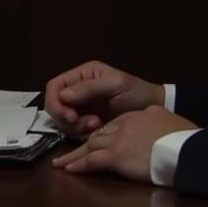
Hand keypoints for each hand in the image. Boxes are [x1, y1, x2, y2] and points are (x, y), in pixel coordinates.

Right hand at [44, 60, 163, 135]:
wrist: (153, 109)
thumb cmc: (137, 92)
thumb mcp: (115, 85)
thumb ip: (89, 88)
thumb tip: (63, 95)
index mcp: (82, 74)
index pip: (54, 86)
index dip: (56, 102)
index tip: (70, 116)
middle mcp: (77, 88)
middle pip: (55, 104)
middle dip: (66, 117)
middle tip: (85, 124)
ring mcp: (81, 105)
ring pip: (62, 119)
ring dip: (75, 126)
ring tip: (95, 125)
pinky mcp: (86, 119)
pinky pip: (73, 128)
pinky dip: (81, 132)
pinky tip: (97, 129)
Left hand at [51, 106, 196, 181]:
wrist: (187, 149)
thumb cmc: (183, 137)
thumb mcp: (168, 119)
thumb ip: (154, 118)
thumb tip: (152, 118)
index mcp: (135, 116)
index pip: (112, 125)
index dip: (103, 135)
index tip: (96, 143)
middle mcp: (123, 125)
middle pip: (98, 135)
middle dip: (85, 145)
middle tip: (71, 154)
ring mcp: (118, 140)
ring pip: (90, 146)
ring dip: (74, 156)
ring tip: (61, 163)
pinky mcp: (117, 156)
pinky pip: (92, 160)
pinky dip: (79, 165)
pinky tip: (69, 169)